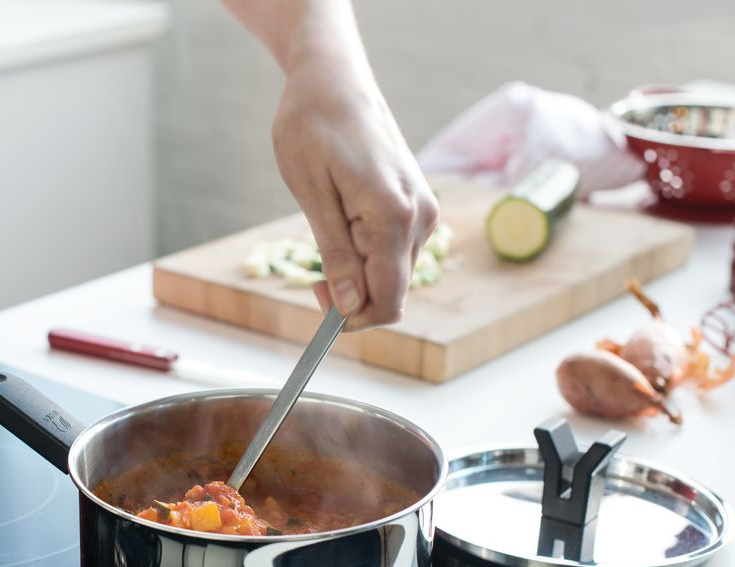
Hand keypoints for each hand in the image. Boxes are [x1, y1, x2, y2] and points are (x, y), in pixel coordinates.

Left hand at [271, 40, 437, 330]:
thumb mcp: (311, 193)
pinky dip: (366, 252)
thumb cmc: (312, 127)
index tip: (317, 299)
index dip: (351, 318)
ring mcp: (423, 210)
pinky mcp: (416, 204)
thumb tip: (348, 305)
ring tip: (326, 229)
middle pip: (392, 291)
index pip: (387, 300)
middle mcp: (420, 217)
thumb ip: (334, 253)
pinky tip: (342, 221)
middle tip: (312, 273)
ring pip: (392, 273)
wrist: (333, 79)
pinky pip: (394, 250)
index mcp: (394, 216)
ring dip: (357, 271)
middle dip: (352, 295)